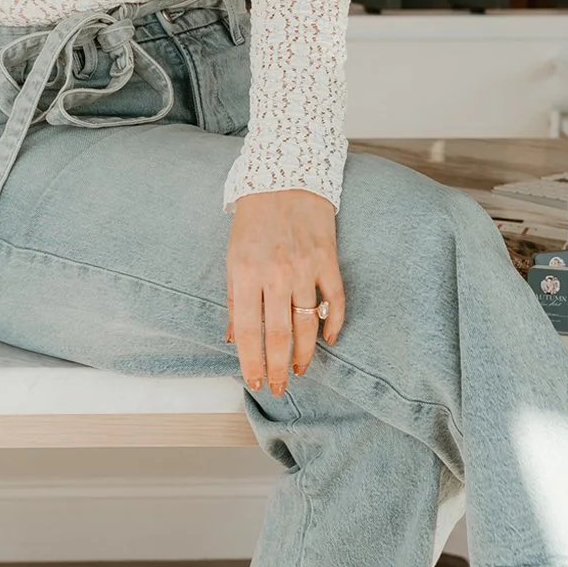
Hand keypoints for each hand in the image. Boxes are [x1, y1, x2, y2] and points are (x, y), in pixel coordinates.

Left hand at [223, 189, 346, 397]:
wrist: (285, 178)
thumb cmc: (253, 220)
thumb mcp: (232, 256)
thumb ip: (235, 299)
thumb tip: (232, 339)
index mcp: (244, 273)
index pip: (247, 331)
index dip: (251, 362)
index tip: (254, 383)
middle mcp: (275, 274)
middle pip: (277, 335)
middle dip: (277, 367)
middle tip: (278, 389)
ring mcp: (304, 268)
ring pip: (308, 325)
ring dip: (304, 353)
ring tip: (299, 371)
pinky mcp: (328, 261)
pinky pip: (335, 302)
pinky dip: (334, 325)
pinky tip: (328, 341)